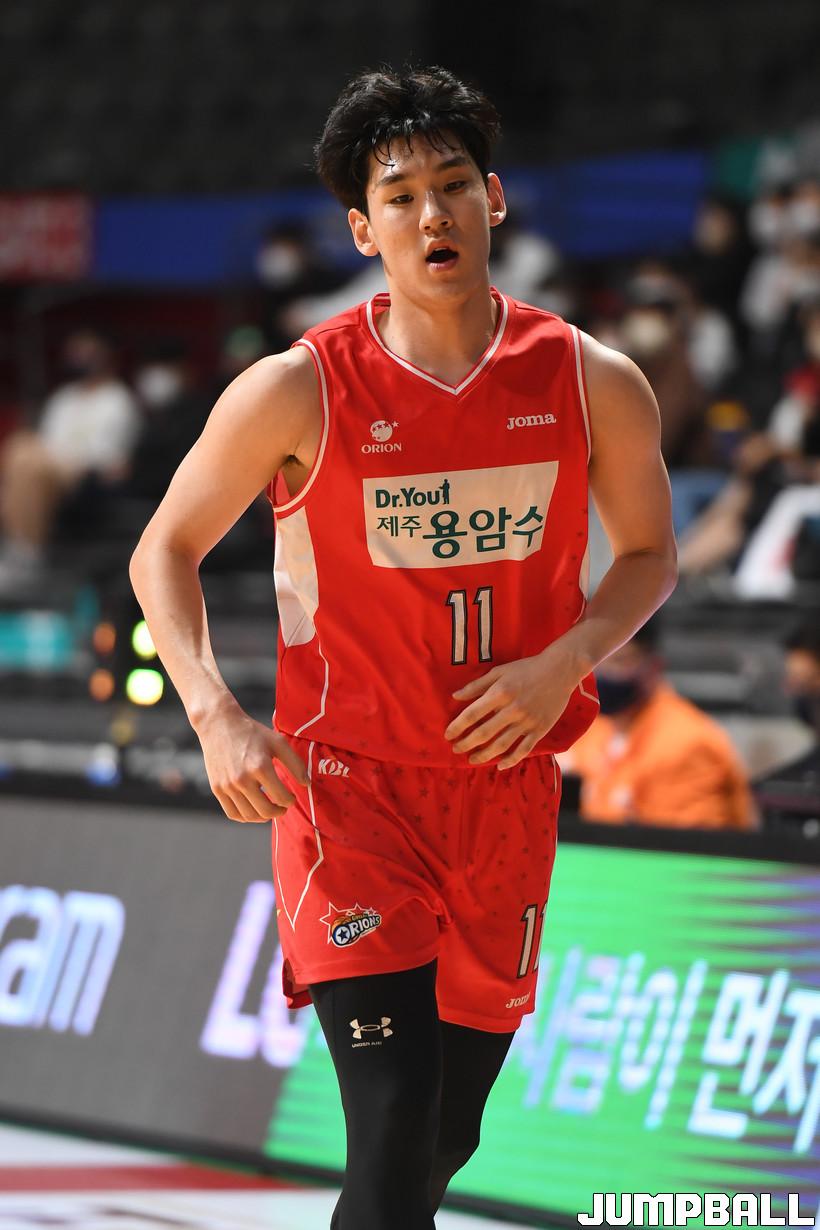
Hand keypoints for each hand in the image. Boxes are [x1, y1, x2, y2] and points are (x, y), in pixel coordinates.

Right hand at [195, 699, 308, 822]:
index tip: (291, 797)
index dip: (290, 801)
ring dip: (263, 817)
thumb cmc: (252, 733)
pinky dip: (245, 817)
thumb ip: (296, 764)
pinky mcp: (217, 789)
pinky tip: (253, 809)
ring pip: (249, 816)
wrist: (219, 725)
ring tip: (269, 808)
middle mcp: (242, 779)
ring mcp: (227, 786)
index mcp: (260, 766)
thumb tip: (306, 784)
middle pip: (266, 811)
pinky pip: (233, 813)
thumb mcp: (278, 742)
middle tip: (283, 807)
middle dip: (279, 812)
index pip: (281, 797)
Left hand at [444, 645, 579, 769]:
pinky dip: (511, 760)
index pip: (472, 714)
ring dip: (484, 755)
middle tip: (456, 749)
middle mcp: (512, 709)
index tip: (448, 735)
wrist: (560, 670)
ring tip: (472, 760)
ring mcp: (527, 721)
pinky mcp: (540, 729)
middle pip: (484, 732)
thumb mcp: (499, 671)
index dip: (457, 726)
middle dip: (466, 743)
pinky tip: (500, 765)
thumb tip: (455, 696)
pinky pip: (523, 749)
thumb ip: (477, 685)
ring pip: (501, 744)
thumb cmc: (526, 668)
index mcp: (500, 693)